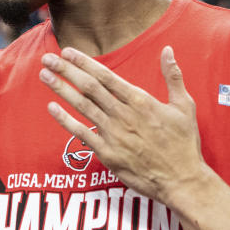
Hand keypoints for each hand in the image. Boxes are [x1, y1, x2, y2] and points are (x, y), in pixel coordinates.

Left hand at [39, 46, 208, 202]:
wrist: (182, 180)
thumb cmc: (184, 143)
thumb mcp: (184, 106)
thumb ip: (173, 76)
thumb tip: (168, 50)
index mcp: (140, 101)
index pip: (106, 76)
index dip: (84, 62)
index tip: (68, 52)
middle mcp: (123, 115)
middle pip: (89, 87)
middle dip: (66, 70)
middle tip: (48, 58)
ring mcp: (114, 135)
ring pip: (82, 106)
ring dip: (61, 89)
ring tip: (44, 75)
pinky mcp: (108, 154)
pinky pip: (82, 133)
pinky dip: (65, 120)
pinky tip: (51, 108)